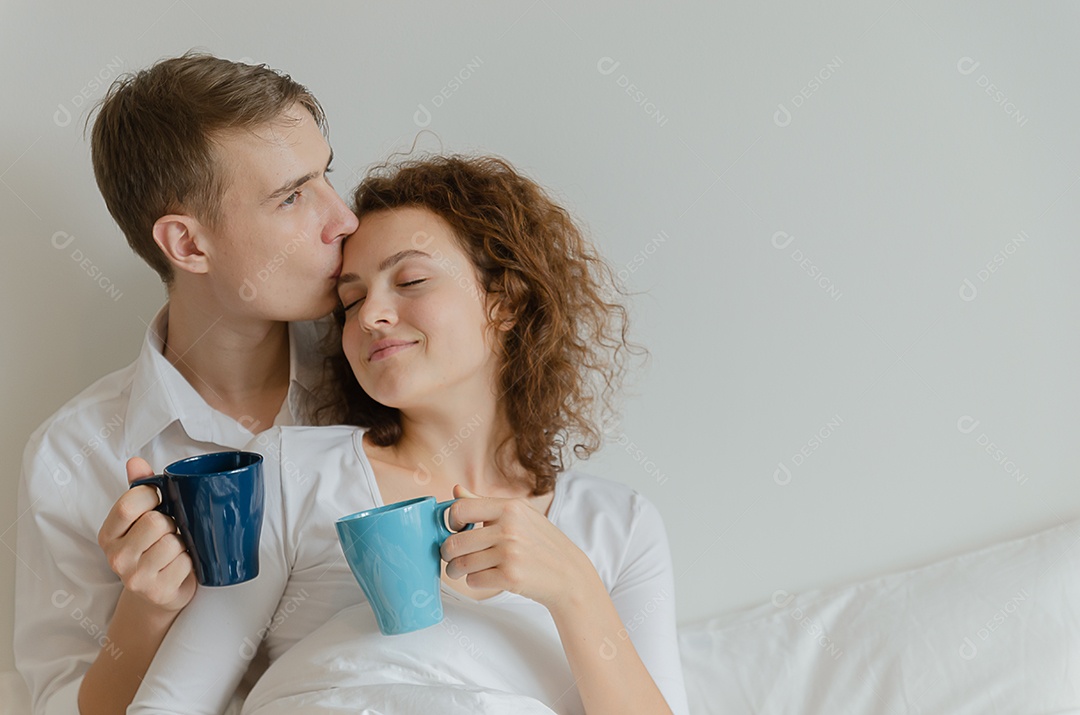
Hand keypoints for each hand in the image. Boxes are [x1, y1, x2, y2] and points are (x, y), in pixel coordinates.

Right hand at [97, 458, 195, 612]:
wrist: (157, 595)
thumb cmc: (152, 548)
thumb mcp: (141, 518)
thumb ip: (139, 487)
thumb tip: (136, 461)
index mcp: (108, 534)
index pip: (128, 505)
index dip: (151, 496)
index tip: (158, 500)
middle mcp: (116, 558)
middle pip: (156, 522)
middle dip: (171, 522)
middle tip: (170, 531)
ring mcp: (135, 578)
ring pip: (172, 543)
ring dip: (182, 543)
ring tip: (176, 550)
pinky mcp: (158, 592)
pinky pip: (186, 563)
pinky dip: (190, 561)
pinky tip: (181, 566)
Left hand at [440, 485, 600, 613]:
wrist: (569, 574)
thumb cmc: (542, 543)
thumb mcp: (520, 514)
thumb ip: (484, 503)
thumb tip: (456, 490)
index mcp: (510, 507)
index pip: (460, 509)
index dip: (450, 521)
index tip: (455, 529)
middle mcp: (509, 528)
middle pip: (454, 542)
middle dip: (448, 553)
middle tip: (453, 557)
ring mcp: (509, 553)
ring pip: (460, 564)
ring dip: (457, 571)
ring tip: (464, 570)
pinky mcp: (510, 577)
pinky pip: (473, 581)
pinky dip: (475, 582)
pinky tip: (486, 577)